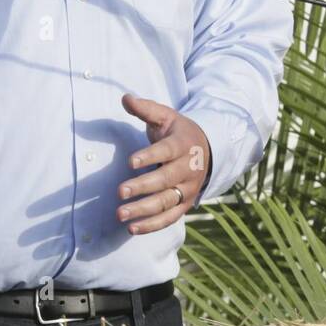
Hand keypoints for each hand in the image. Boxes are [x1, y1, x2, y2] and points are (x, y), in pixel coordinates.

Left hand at [117, 93, 210, 234]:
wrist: (206, 150)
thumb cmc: (177, 132)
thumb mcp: (165, 116)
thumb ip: (145, 109)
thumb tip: (125, 98)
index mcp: (183, 145)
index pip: (166, 151)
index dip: (149, 156)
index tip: (130, 161)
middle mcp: (188, 169)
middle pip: (166, 180)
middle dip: (143, 186)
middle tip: (120, 192)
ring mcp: (188, 189)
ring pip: (167, 202)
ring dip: (144, 210)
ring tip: (120, 214)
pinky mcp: (185, 204)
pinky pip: (169, 218)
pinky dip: (152, 225)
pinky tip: (132, 228)